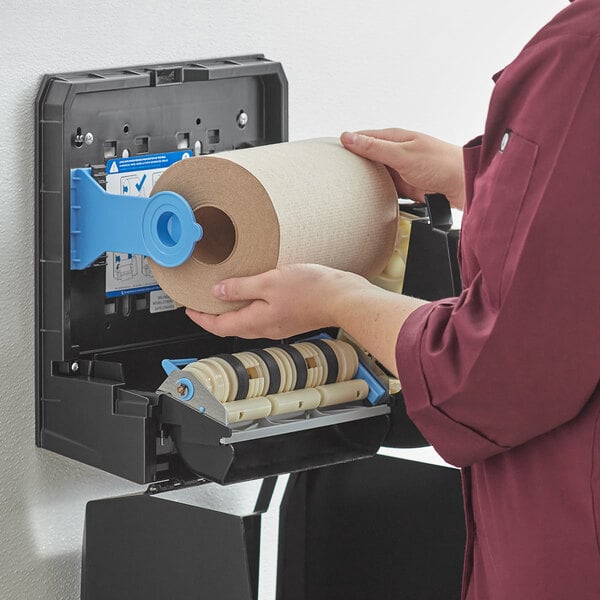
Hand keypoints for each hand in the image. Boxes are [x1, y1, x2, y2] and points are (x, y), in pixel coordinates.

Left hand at [186, 264, 365, 338]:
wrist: (343, 299)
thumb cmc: (312, 291)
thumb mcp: (269, 282)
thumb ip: (241, 287)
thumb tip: (218, 291)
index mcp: (256, 321)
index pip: (219, 326)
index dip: (200, 319)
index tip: (189, 309)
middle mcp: (266, 328)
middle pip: (231, 326)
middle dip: (213, 316)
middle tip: (202, 303)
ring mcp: (279, 325)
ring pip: (246, 322)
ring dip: (232, 312)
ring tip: (224, 296)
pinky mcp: (290, 319)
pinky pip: (262, 316)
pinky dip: (250, 307)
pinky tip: (254, 293)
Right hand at [341, 128, 465, 209]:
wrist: (464, 185)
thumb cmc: (440, 163)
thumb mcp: (401, 154)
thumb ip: (374, 147)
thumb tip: (347, 136)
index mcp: (394, 138)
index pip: (362, 137)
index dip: (345, 144)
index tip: (328, 153)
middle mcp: (396, 152)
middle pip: (366, 158)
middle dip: (352, 165)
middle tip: (333, 174)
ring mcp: (400, 170)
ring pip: (374, 175)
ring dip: (365, 181)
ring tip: (345, 189)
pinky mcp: (406, 187)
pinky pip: (384, 189)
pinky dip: (376, 193)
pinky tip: (368, 199)